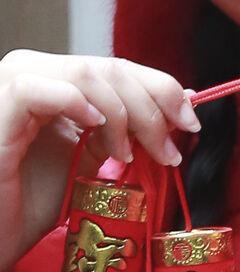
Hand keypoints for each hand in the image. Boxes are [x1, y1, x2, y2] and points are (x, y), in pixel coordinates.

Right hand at [0, 49, 197, 271]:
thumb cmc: (29, 205)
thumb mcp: (86, 163)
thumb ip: (120, 132)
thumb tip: (177, 108)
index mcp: (54, 84)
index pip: (115, 68)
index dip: (160, 88)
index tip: (190, 123)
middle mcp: (32, 76)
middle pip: (106, 66)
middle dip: (151, 105)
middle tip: (169, 148)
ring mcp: (11, 89)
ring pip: (83, 73)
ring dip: (122, 112)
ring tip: (128, 155)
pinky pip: (38, 89)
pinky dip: (78, 106)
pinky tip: (98, 134)